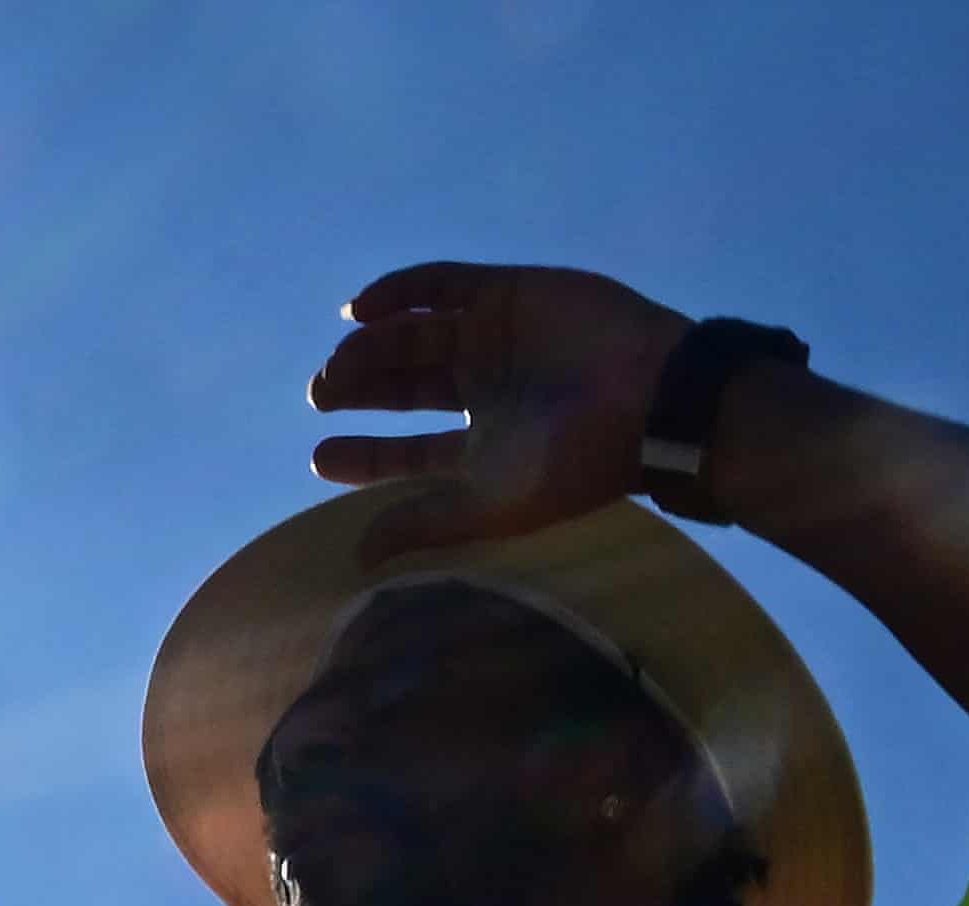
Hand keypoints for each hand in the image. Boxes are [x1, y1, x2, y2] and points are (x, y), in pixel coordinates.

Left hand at [307, 261, 693, 564]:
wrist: (648, 400)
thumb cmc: (571, 464)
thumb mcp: (489, 505)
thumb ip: (424, 525)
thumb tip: (360, 558)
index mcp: (485, 444)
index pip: (410, 451)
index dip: (364, 454)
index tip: (320, 455)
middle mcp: (486, 388)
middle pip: (403, 384)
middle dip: (359, 388)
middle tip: (322, 394)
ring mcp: (495, 337)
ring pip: (413, 334)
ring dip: (369, 346)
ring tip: (339, 365)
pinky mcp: (506, 291)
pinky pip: (438, 284)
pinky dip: (396, 292)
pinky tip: (360, 313)